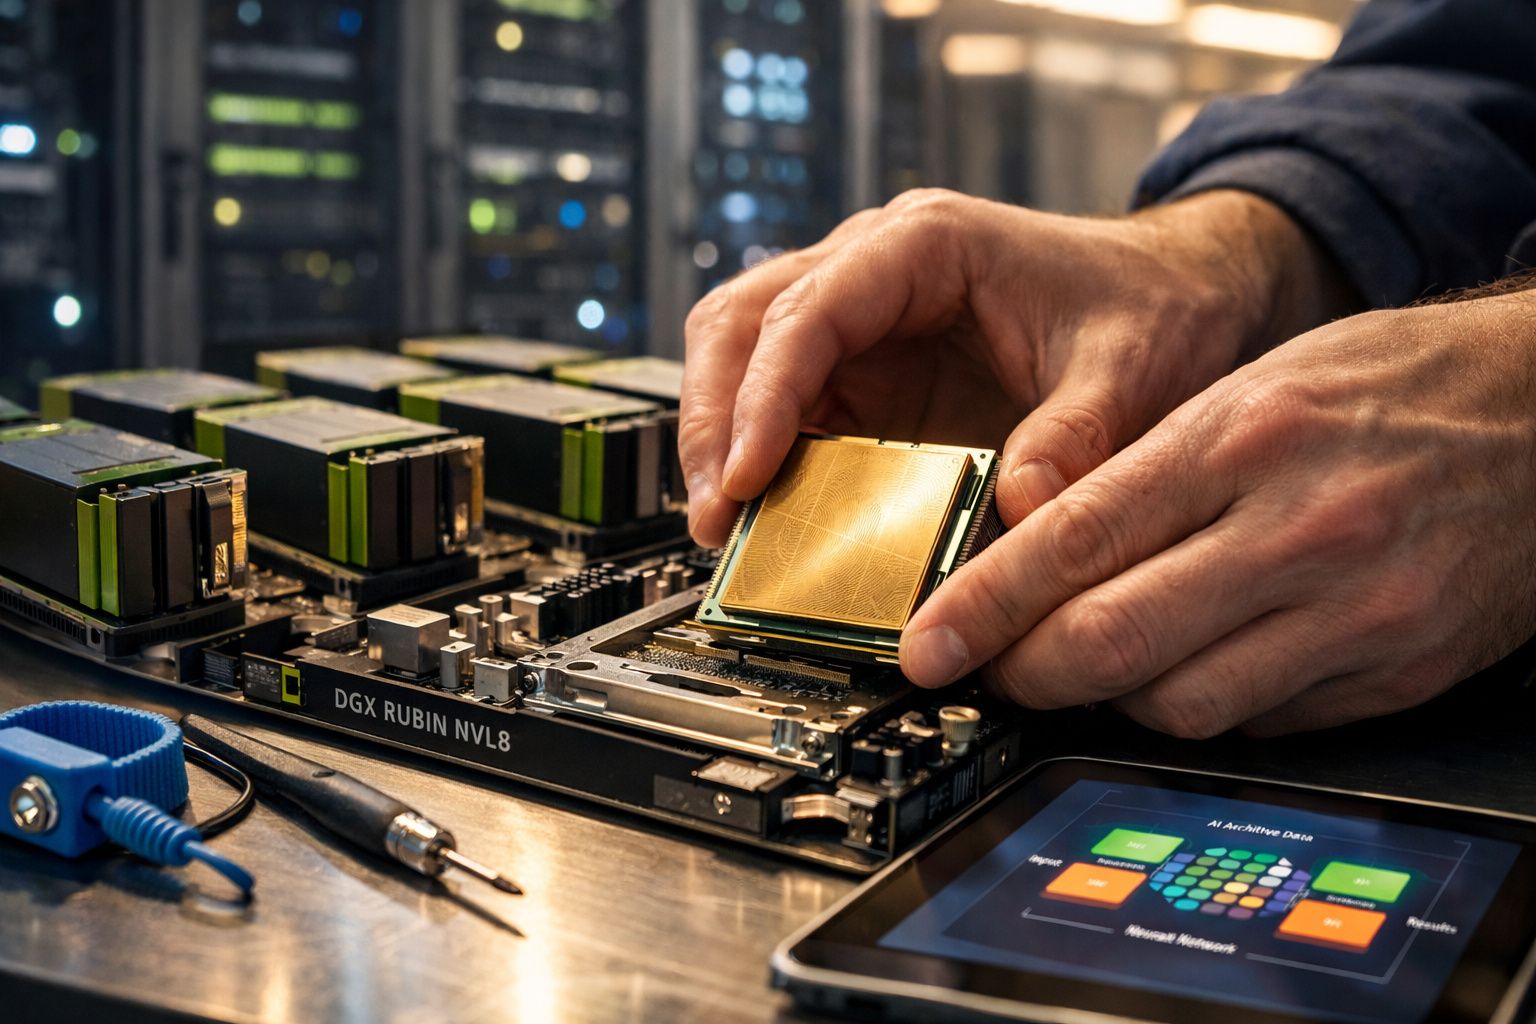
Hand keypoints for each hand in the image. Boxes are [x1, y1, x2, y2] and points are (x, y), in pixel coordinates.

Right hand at [680, 188, 1352, 546]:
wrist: (1177, 293)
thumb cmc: (1151, 303)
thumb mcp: (1129, 369)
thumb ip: (1075, 439)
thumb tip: (1022, 513)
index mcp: (925, 245)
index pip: (807, 310)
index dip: (764, 395)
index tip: (748, 474)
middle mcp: (873, 271)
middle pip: (740, 324)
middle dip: (711, 418)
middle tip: (717, 514)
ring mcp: (863, 323)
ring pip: (740, 357)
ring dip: (719, 438)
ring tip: (724, 525)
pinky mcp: (868, 374)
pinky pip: (786, 407)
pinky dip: (762, 459)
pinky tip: (767, 517)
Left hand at [902, 288, 1535, 734]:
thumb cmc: (1388, 384)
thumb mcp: (1252, 387)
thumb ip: (1147, 472)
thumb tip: (1039, 551)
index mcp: (1243, 438)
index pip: (1076, 538)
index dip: (984, 605)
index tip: (927, 644)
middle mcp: (1298, 528)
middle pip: (1114, 640)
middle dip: (1029, 673)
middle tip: (993, 672)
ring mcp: (1357, 609)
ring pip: (1181, 704)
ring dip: (1115, 699)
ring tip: (1097, 666)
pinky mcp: (1398, 669)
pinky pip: (1263, 723)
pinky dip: (1206, 706)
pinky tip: (1193, 668)